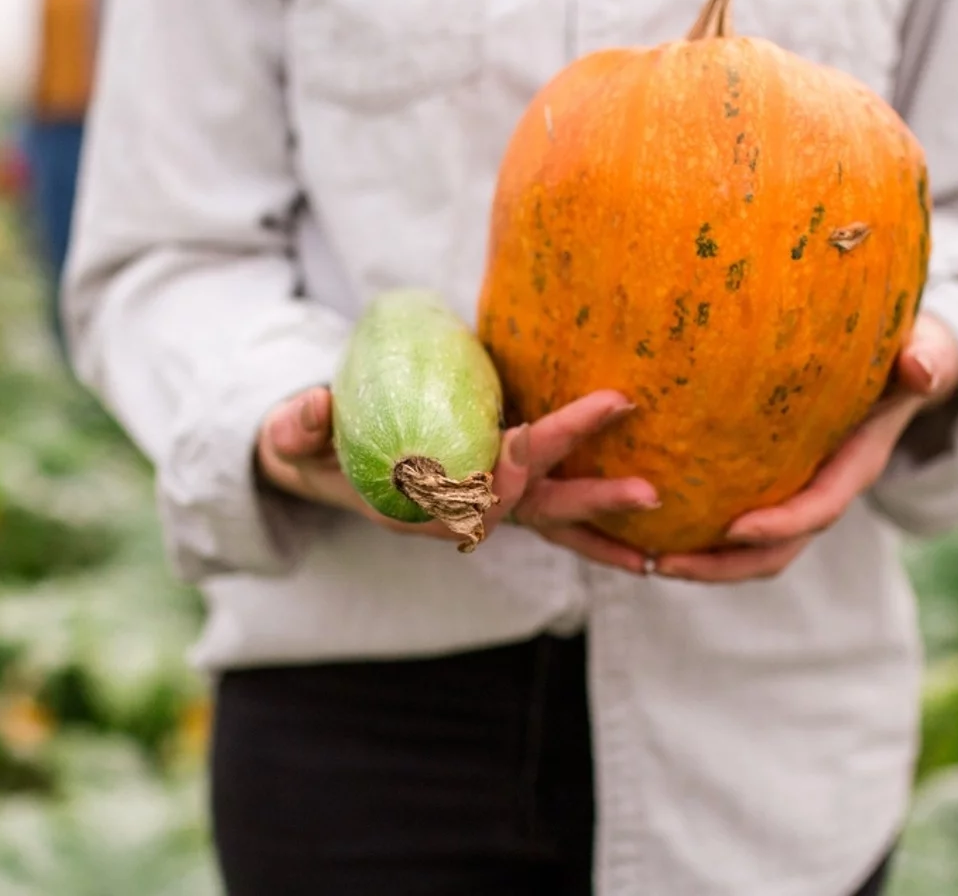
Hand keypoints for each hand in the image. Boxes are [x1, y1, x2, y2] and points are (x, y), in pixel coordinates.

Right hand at [256, 387, 659, 572]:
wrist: (317, 465)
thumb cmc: (310, 446)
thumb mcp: (293, 438)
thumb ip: (299, 426)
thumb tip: (313, 406)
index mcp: (422, 503)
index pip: (482, 482)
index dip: (522, 461)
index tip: (548, 438)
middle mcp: (462, 512)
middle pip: (535, 505)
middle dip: (589, 498)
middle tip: (646, 491)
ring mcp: (485, 506)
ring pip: (554, 516)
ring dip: (605, 519)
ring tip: (664, 516)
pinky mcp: (499, 493)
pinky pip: (556, 517)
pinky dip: (597, 535)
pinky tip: (650, 551)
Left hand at [653, 312, 957, 583]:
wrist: (912, 369)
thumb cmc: (913, 354)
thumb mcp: (927, 352)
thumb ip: (925, 361)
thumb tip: (921, 368)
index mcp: (856, 465)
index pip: (818, 508)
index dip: (779, 525)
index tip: (733, 530)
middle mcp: (824, 490)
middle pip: (774, 550)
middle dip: (720, 565)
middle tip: (662, 562)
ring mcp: (797, 494)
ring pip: (749, 549)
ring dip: (700, 562)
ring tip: (641, 558)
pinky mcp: (774, 487)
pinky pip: (735, 523)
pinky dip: (695, 533)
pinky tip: (644, 525)